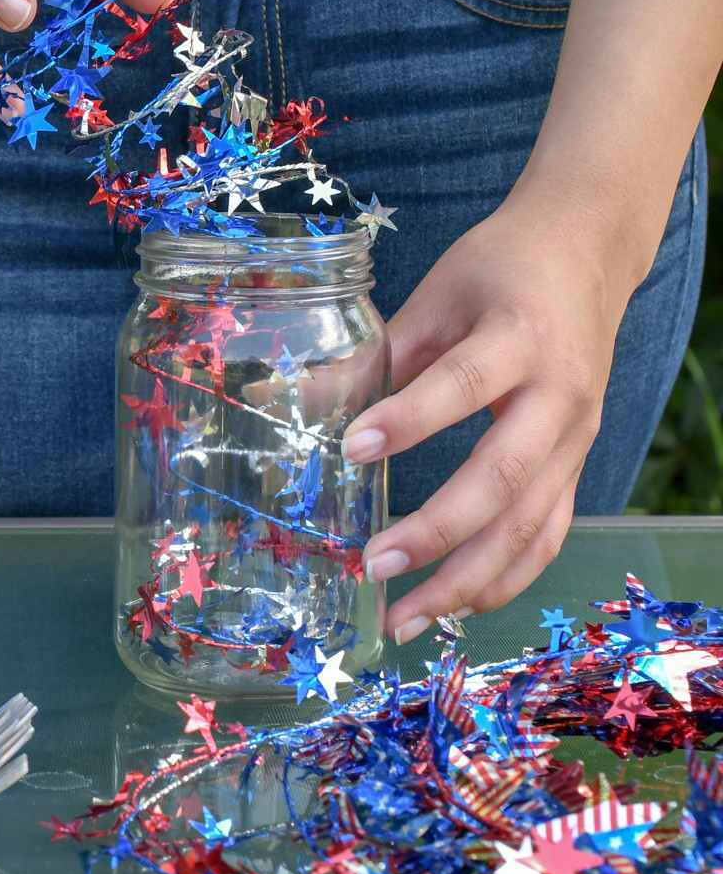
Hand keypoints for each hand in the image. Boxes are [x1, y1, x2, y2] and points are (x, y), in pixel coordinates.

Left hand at [340, 192, 647, 644]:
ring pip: (530, 525)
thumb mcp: (433, 296)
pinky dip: (503, 579)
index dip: (409, 419)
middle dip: (437, 531)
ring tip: (401, 619)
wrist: (588, 254)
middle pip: (504, 477)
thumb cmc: (499, 272)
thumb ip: (371, 356)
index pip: (463, 383)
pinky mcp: (576, 466)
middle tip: (370, 567)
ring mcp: (576, 439)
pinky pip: (546, 535)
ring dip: (467, 581)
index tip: (351, 449)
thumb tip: (287, 400)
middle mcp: (560, 395)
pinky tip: (452, 609)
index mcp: (520, 336)